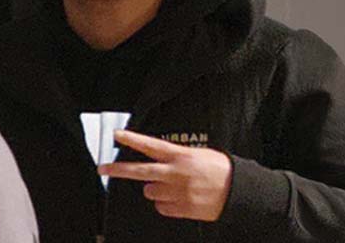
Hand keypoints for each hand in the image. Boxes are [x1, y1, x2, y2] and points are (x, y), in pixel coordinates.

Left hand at [98, 130, 231, 221]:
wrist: (240, 192)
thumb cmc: (223, 171)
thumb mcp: (201, 154)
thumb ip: (178, 157)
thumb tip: (161, 160)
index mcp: (181, 156)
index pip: (151, 146)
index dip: (132, 140)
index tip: (116, 135)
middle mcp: (176, 173)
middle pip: (139, 171)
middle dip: (118, 170)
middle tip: (103, 169)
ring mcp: (177, 192)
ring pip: (150, 192)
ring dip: (156, 190)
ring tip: (173, 187)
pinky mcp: (182, 208)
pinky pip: (161, 208)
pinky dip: (166, 205)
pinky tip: (180, 199)